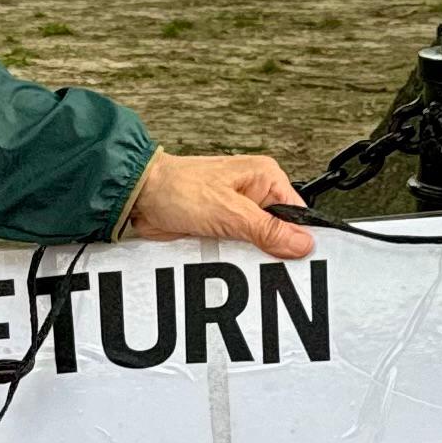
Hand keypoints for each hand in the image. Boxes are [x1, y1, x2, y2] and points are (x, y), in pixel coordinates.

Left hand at [121, 151, 313, 259]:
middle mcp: (255, 192)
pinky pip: (239, 248)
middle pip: (280, 231)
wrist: (139, 197)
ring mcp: (239, 210)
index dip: (297, 239)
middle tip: (265, 266)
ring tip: (240, 262)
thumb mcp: (228, 212)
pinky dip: (235, 258)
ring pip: (259, 243)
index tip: (296, 261)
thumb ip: (266, 229)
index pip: (297, 214)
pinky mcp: (223, 226)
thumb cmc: (177, 189)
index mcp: (265, 177)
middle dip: (272, 251)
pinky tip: (229, 264)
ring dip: (251, 256)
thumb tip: (302, 242)